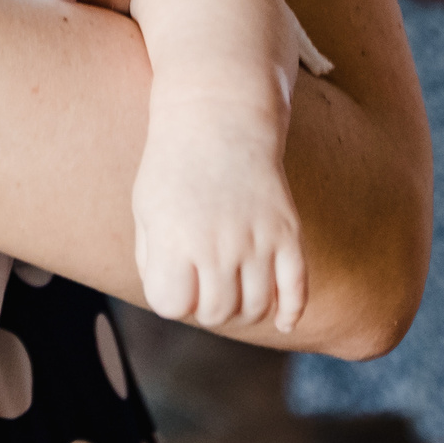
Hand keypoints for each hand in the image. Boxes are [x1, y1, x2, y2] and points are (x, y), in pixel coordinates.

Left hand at [131, 97, 305, 332]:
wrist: (220, 120)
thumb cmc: (174, 168)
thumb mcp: (146, 210)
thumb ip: (153, 260)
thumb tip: (175, 304)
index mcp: (175, 238)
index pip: (172, 305)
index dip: (170, 297)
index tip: (172, 279)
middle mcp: (218, 244)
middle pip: (216, 312)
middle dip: (206, 307)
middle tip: (204, 284)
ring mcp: (258, 239)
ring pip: (255, 307)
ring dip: (242, 309)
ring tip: (233, 291)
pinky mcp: (288, 232)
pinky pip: (297, 289)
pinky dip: (291, 312)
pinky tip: (282, 322)